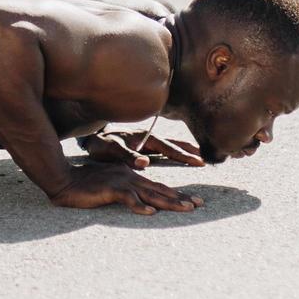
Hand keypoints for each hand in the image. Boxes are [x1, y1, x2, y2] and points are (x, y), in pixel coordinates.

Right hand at [49, 162, 203, 214]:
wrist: (64, 180)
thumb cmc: (85, 185)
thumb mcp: (110, 186)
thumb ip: (126, 192)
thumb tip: (143, 204)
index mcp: (130, 176)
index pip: (158, 186)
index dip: (176, 193)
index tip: (193, 201)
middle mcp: (129, 177)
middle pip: (159, 189)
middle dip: (180, 197)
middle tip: (199, 204)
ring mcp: (120, 182)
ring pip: (150, 193)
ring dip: (169, 202)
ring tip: (186, 208)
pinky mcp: (110, 189)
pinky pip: (128, 198)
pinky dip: (139, 206)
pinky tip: (150, 213)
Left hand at [83, 130, 204, 168]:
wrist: (90, 135)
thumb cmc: (100, 143)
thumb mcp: (111, 149)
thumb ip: (127, 156)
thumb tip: (145, 163)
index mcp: (144, 138)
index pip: (169, 147)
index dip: (184, 156)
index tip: (199, 162)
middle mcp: (148, 138)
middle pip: (174, 144)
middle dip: (190, 151)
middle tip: (207, 159)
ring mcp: (146, 141)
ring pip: (170, 145)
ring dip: (185, 150)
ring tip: (200, 156)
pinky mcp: (143, 145)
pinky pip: (163, 148)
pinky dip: (175, 151)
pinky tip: (179, 156)